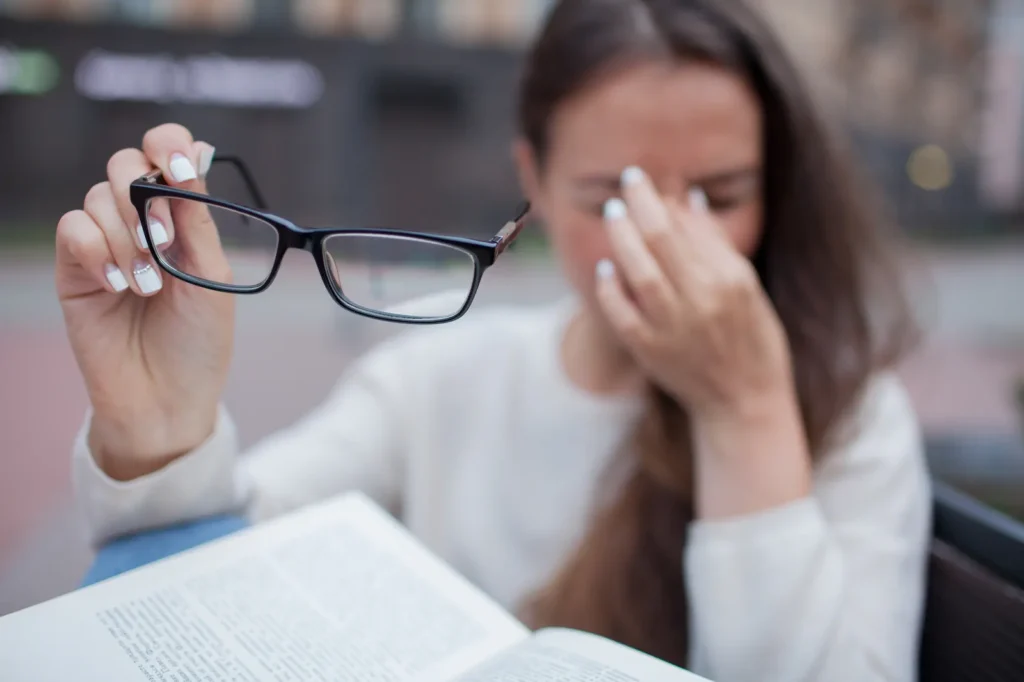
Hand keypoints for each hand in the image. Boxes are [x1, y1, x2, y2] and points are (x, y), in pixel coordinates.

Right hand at [56, 124, 233, 478]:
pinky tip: (118, 286)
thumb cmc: (198, 343)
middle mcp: (142, 223)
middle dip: (144, 197)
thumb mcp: (212, 277)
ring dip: (127, 237)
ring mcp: (106, 244)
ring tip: (147, 287)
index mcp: (183, 220)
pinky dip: (96, 250)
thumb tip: (194, 157)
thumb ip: (196, 220)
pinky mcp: (75, 269)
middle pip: (124, 164)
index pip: (168, 156)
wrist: (167, 400)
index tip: (180, 168)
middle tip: (162, 243)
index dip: (169, 146)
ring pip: (99, 197)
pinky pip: (72, 229)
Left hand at [595, 166, 792, 418]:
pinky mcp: (652, 352)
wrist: (744, 401)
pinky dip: (610, 290)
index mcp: (730, 281)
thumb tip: (687, 197)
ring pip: (640, 273)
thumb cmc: (751, 337)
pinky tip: (605, 268)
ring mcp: (675, 329)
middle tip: (624, 185)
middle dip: (638, 207)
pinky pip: (622, 315)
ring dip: (622, 239)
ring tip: (613, 213)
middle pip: (661, 242)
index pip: (685, 228)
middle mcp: (703, 302)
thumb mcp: (747, 286)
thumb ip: (714, 243)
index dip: (657, 200)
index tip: (639, 179)